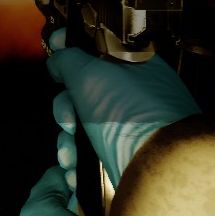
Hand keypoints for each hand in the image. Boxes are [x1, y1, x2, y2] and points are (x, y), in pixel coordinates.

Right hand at [45, 31, 200, 188]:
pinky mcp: (126, 152)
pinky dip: (80, 156)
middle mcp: (134, 92)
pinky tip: (75, 167)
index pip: (98, 46)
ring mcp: (130, 123)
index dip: (74, 47)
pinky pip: (94, 148)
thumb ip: (68, 59)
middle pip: (84, 88)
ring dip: (68, 138)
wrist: (159, 169)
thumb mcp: (90, 74)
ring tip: (69, 155)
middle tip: (67, 121)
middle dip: (65, 107)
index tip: (55, 48)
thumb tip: (57, 57)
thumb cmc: (130, 115)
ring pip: (85, 121)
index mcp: (135, 64)